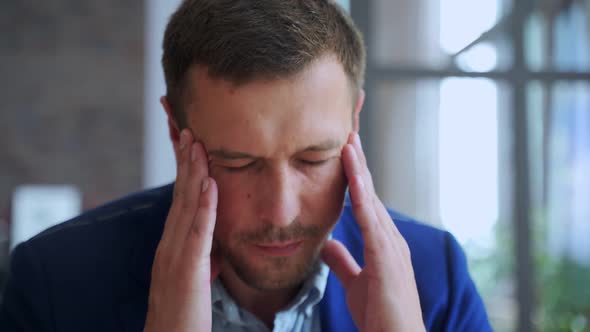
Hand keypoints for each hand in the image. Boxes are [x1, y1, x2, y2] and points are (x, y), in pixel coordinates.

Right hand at [144, 130, 219, 331]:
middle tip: (186, 124)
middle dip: (182, 157)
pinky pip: (197, 232)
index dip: (183, 166)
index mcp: (173, 241)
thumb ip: (202, 253)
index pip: (180, 195)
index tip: (188, 138)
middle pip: (178, 191)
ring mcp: (175, 254)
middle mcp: (170, 242)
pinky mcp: (186, 269)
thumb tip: (214, 240)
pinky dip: (204, 205)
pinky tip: (210, 183)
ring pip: (186, 204)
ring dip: (192, 171)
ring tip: (197, 141)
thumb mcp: (194, 275)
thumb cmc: (183, 312)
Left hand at [321, 133, 424, 331]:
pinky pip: (370, 219)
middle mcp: (388, 236)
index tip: (343, 148)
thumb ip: (344, 262)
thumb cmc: (382, 314)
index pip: (364, 199)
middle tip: (348, 128)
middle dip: (358, 160)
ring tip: (349, 140)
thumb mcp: (356, 282)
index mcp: (381, 241)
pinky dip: (361, 194)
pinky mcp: (387, 257)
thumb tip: (330, 244)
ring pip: (370, 198)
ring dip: (359, 168)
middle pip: (369, 190)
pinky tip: (352, 174)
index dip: (353, 174)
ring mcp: (390, 244)